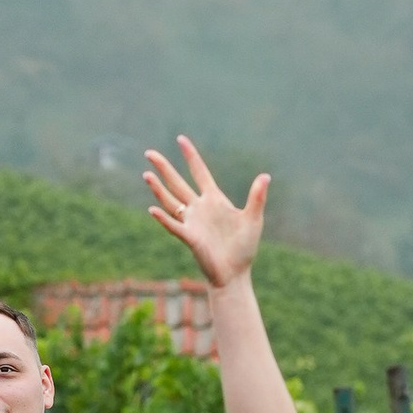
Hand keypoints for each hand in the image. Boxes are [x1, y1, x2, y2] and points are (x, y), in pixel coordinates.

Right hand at [145, 137, 267, 289]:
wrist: (235, 273)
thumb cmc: (244, 247)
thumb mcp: (253, 219)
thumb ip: (257, 197)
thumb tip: (265, 176)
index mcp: (214, 200)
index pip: (199, 172)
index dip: (190, 156)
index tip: (180, 139)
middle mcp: (199, 208)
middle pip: (177, 183)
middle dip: (164, 168)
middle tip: (149, 153)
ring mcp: (192, 222)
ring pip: (170, 201)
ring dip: (158, 189)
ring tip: (147, 175)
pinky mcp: (190, 237)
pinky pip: (174, 226)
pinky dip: (164, 218)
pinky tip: (153, 210)